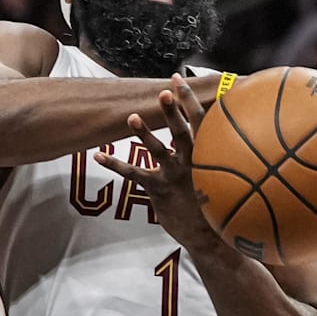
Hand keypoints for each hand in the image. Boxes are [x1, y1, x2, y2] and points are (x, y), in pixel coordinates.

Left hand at [94, 75, 223, 249]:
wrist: (210, 236)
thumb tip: (207, 128)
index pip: (201, 121)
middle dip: (173, 111)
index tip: (178, 79)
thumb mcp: (218, 172)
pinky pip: (135, 174)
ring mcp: (175, 176)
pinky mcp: (158, 190)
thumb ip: (211, 149)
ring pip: (158, 151)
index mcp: (207, 153)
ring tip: (131, 118)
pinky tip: (98, 156)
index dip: (189, 100)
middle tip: (164, 92)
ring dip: (144, 134)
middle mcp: (193, 162)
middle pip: (183, 132)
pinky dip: (115, 164)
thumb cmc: (213, 199)